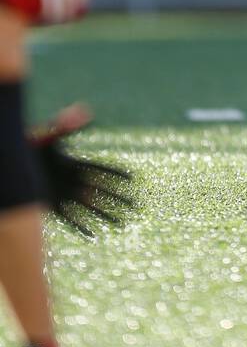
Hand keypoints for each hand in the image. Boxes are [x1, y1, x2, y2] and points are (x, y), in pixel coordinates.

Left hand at [29, 105, 134, 236]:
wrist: (11, 166)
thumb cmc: (30, 145)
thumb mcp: (47, 135)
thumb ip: (65, 125)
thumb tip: (86, 111)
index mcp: (73, 163)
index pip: (100, 169)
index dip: (116, 174)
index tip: (132, 178)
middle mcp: (71, 180)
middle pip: (99, 191)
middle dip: (117, 197)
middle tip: (135, 204)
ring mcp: (63, 194)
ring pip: (88, 207)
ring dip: (104, 214)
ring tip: (121, 223)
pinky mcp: (51, 206)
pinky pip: (70, 218)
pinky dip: (82, 226)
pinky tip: (93, 235)